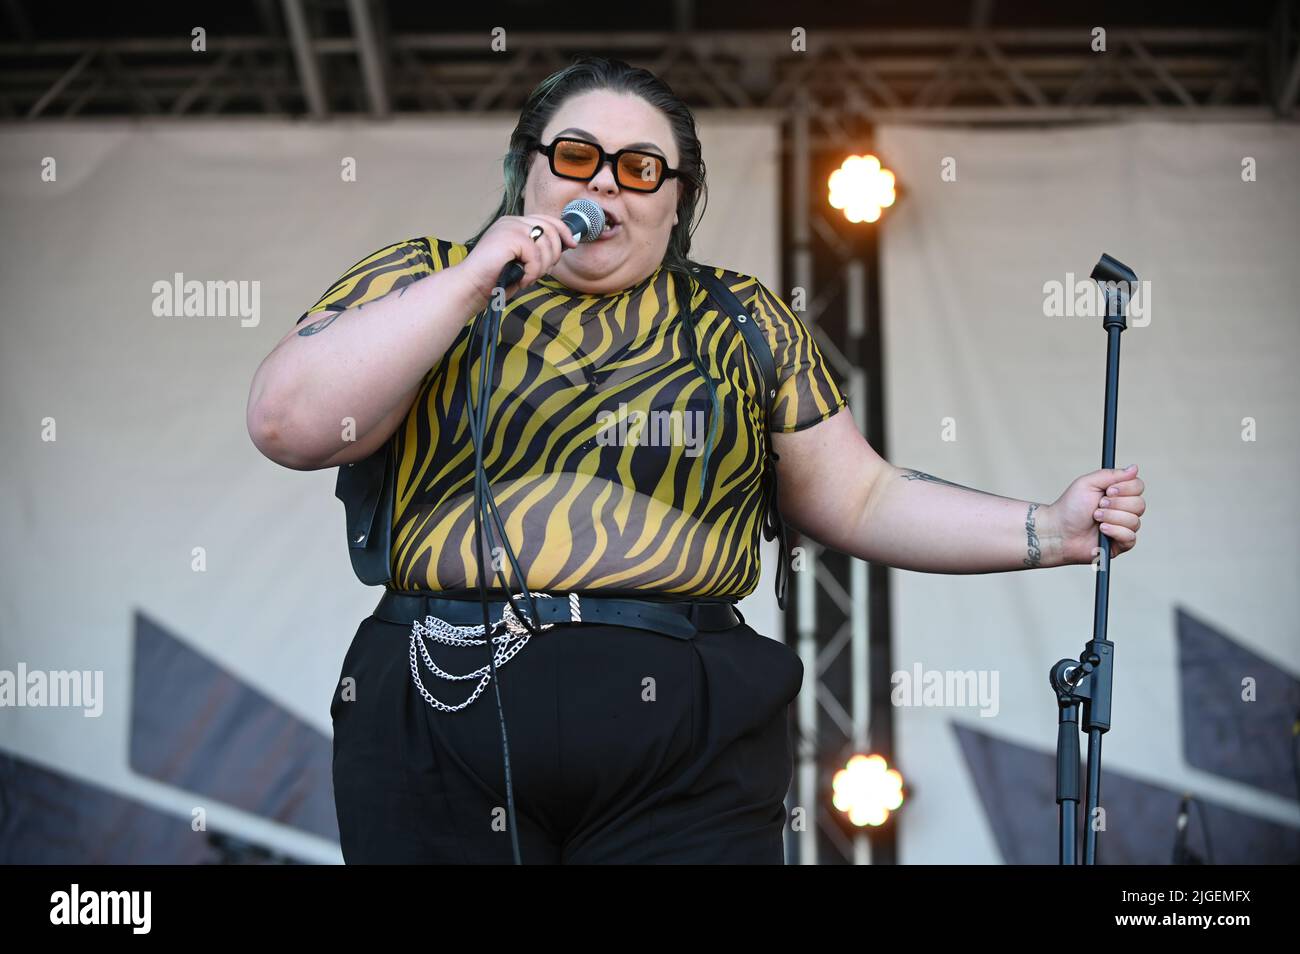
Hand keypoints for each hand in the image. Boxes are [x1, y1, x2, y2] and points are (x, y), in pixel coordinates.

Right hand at [457, 213, 578, 302]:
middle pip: (551, 229)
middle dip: (554, 253)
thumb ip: (538, 251)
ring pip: (545, 243)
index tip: (571, 244)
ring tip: (528, 278)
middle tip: (543, 271)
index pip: (547, 219)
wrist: (471, 287)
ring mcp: (510, 227)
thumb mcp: (521, 262)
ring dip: (542, 267)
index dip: (563, 231)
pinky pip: (536, 255)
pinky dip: (533, 272)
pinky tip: (522, 280)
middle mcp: (512, 221)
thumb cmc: (495, 280)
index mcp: (514, 224)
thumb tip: (564, 245)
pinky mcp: (509, 237)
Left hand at [1045, 464, 1145, 564]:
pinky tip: (1102, 530)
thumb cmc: (1070, 508)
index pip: (1138, 486)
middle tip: (1098, 505)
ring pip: (1134, 521)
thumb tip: (1134, 468)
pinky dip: (1114, 531)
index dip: (1126, 488)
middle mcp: (1123, 510)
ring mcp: (1123, 527)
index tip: (1109, 491)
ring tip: (1095, 518)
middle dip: (1116, 505)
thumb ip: (1111, 475)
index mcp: (1118, 494)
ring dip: (1111, 517)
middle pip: (1140, 504)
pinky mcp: (1121, 544)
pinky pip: (1130, 537)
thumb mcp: (1087, 484)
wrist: (1058, 531)